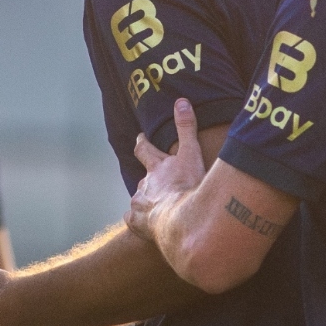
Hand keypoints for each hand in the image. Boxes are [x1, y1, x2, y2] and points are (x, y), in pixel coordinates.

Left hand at [126, 99, 204, 246]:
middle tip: (150, 177)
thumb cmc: (188, 187)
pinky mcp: (139, 223)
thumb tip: (181, 101)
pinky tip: (145, 225)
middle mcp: (145, 184)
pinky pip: (134, 220)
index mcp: (157, 167)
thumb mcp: (191, 154)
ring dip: (147, 200)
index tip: (140, 137)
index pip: (144, 149)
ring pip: (139, 198)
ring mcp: (140, 204)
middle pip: (141, 176)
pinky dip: (139, 220)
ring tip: (158, 205)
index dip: (142, 142)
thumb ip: (187, 128)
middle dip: (147, 177)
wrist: (181, 222)